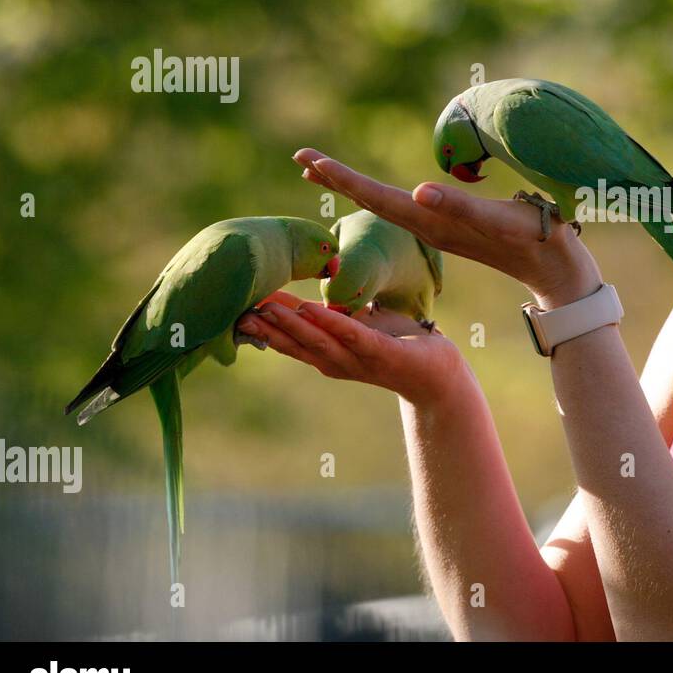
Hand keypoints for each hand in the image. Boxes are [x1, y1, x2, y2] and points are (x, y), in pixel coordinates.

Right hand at [237, 291, 466, 406]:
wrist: (439, 373)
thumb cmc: (395, 344)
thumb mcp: (355, 327)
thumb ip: (329, 316)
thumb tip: (298, 299)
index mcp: (329, 354)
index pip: (289, 341)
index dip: (263, 328)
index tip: (234, 312)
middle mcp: (338, 362)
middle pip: (296, 344)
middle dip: (268, 329)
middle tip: (238, 312)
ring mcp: (360, 360)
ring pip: (320, 342)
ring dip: (292, 325)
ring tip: (268, 307)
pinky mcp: (384, 354)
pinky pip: (355, 337)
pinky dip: (332, 324)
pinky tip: (312, 309)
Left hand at [293, 148, 602, 308]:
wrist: (557, 267)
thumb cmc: (534, 238)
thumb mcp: (497, 220)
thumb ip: (459, 206)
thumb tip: (416, 192)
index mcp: (433, 221)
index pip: (376, 196)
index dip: (342, 177)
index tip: (307, 161)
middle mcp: (430, 224)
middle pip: (373, 199)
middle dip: (338, 178)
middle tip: (302, 160)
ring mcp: (441, 227)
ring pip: (387, 204)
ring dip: (356, 187)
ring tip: (327, 173)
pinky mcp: (454, 227)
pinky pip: (407, 211)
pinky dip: (384, 198)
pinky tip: (379, 193)